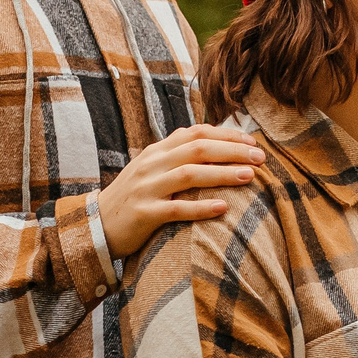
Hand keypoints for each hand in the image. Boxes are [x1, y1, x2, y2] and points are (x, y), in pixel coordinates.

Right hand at [96, 123, 265, 259]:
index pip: (196, 133)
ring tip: (249, 176)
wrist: (97, 224)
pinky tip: (223, 208)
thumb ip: (178, 156)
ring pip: (189, 175)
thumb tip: (216, 145)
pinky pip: (176, 209)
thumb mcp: (152, 170)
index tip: (252, 142)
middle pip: (198, 149)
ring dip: (222, 174)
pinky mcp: (144, 214)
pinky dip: (201, 208)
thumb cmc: (134, 197)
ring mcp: (147, 188)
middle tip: (260, 158)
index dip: (226, 135)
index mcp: (157, 151)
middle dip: (232, 151)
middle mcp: (152, 165)